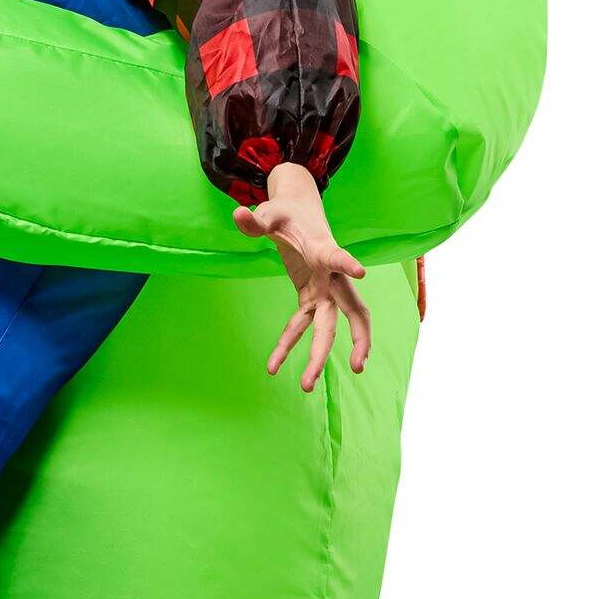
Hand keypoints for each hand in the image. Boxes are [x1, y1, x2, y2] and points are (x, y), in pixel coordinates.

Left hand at [232, 161, 370, 390]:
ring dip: (319, 355)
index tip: (359, 271)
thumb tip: (238, 214)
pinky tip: (272, 366)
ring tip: (305, 386)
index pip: (337, 256)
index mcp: (322, 248)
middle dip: (357, 340)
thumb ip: (255, 219)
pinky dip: (289, 345)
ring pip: (330, 326)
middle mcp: (331, 274)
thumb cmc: (286, 212)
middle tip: (358, 367)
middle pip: (352, 310)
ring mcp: (323, 289)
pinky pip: (302, 325)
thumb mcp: (269, 212)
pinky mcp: (310, 296)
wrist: (299, 211)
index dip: (347, 262)